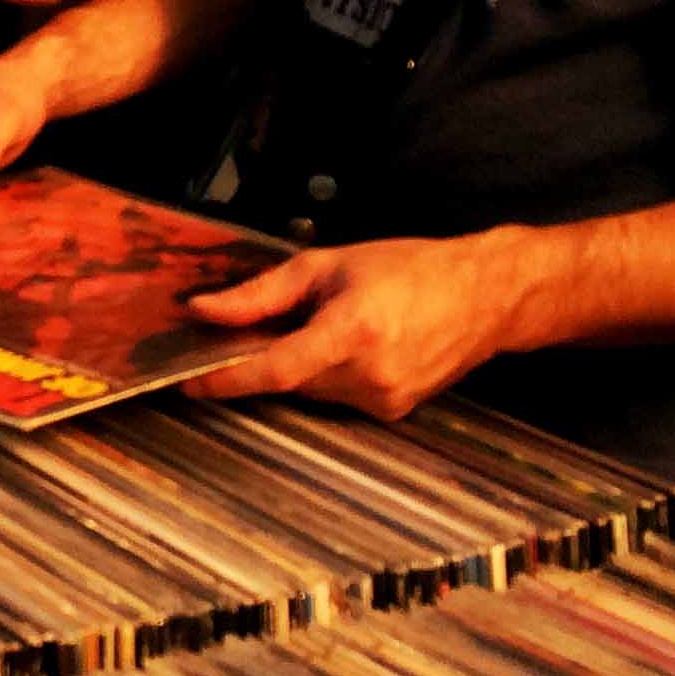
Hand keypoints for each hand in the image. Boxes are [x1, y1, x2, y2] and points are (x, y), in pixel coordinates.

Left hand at [183, 234, 531, 418]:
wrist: (485, 296)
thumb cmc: (411, 269)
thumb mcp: (328, 264)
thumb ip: (262, 293)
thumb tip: (206, 310)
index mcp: (354, 332)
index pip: (276, 369)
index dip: (228, 379)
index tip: (190, 381)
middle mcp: (371, 375)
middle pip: (288, 379)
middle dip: (264, 356)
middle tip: (262, 325)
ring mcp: (385, 399)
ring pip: (311, 390)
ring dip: (300, 363)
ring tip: (327, 323)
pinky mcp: (393, 411)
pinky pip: (338, 396)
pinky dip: (328, 372)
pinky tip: (353, 343)